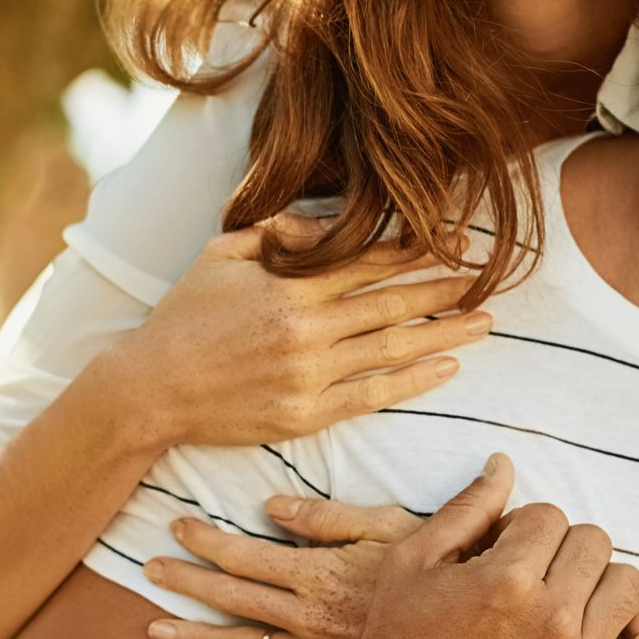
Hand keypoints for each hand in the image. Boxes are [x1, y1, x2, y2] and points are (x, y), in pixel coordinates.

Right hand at [103, 214, 492, 451]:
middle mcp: (306, 326)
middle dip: (445, 289)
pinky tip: (446, 368)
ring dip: (445, 333)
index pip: (368, 259)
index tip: (457, 240)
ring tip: (483, 322)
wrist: (151, 389)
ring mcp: (309, 373)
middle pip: (393, 301)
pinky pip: (374, 395)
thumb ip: (278, 235)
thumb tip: (328, 224)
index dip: (417, 249)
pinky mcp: (307, 414)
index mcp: (289, 283)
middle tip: (487, 279)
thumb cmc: (184, 317)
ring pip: (392, 347)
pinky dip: (415, 381)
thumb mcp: (221, 255)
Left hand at [142, 497, 425, 638]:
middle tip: (149, 567)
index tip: (176, 527)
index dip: (206, 540)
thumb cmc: (442, 572)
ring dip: (194, 638)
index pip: (245, 555)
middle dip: (186, 582)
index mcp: (318, 575)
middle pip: (231, 599)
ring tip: (154, 631)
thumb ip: (328, 516)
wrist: (479, 637)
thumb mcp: (392, 528)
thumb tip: (272, 505)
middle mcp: (307, 620)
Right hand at [317, 455, 638, 638]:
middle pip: (593, 542)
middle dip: (559, 547)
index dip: (522, 527)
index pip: (550, 515)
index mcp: (507, 580)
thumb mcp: (413, 562)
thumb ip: (466, 509)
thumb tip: (505, 464)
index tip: (500, 552)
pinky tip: (613, 630)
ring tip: (564, 598)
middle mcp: (548, 620)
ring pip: (628, 587)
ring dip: (598, 583)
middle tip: (528, 574)